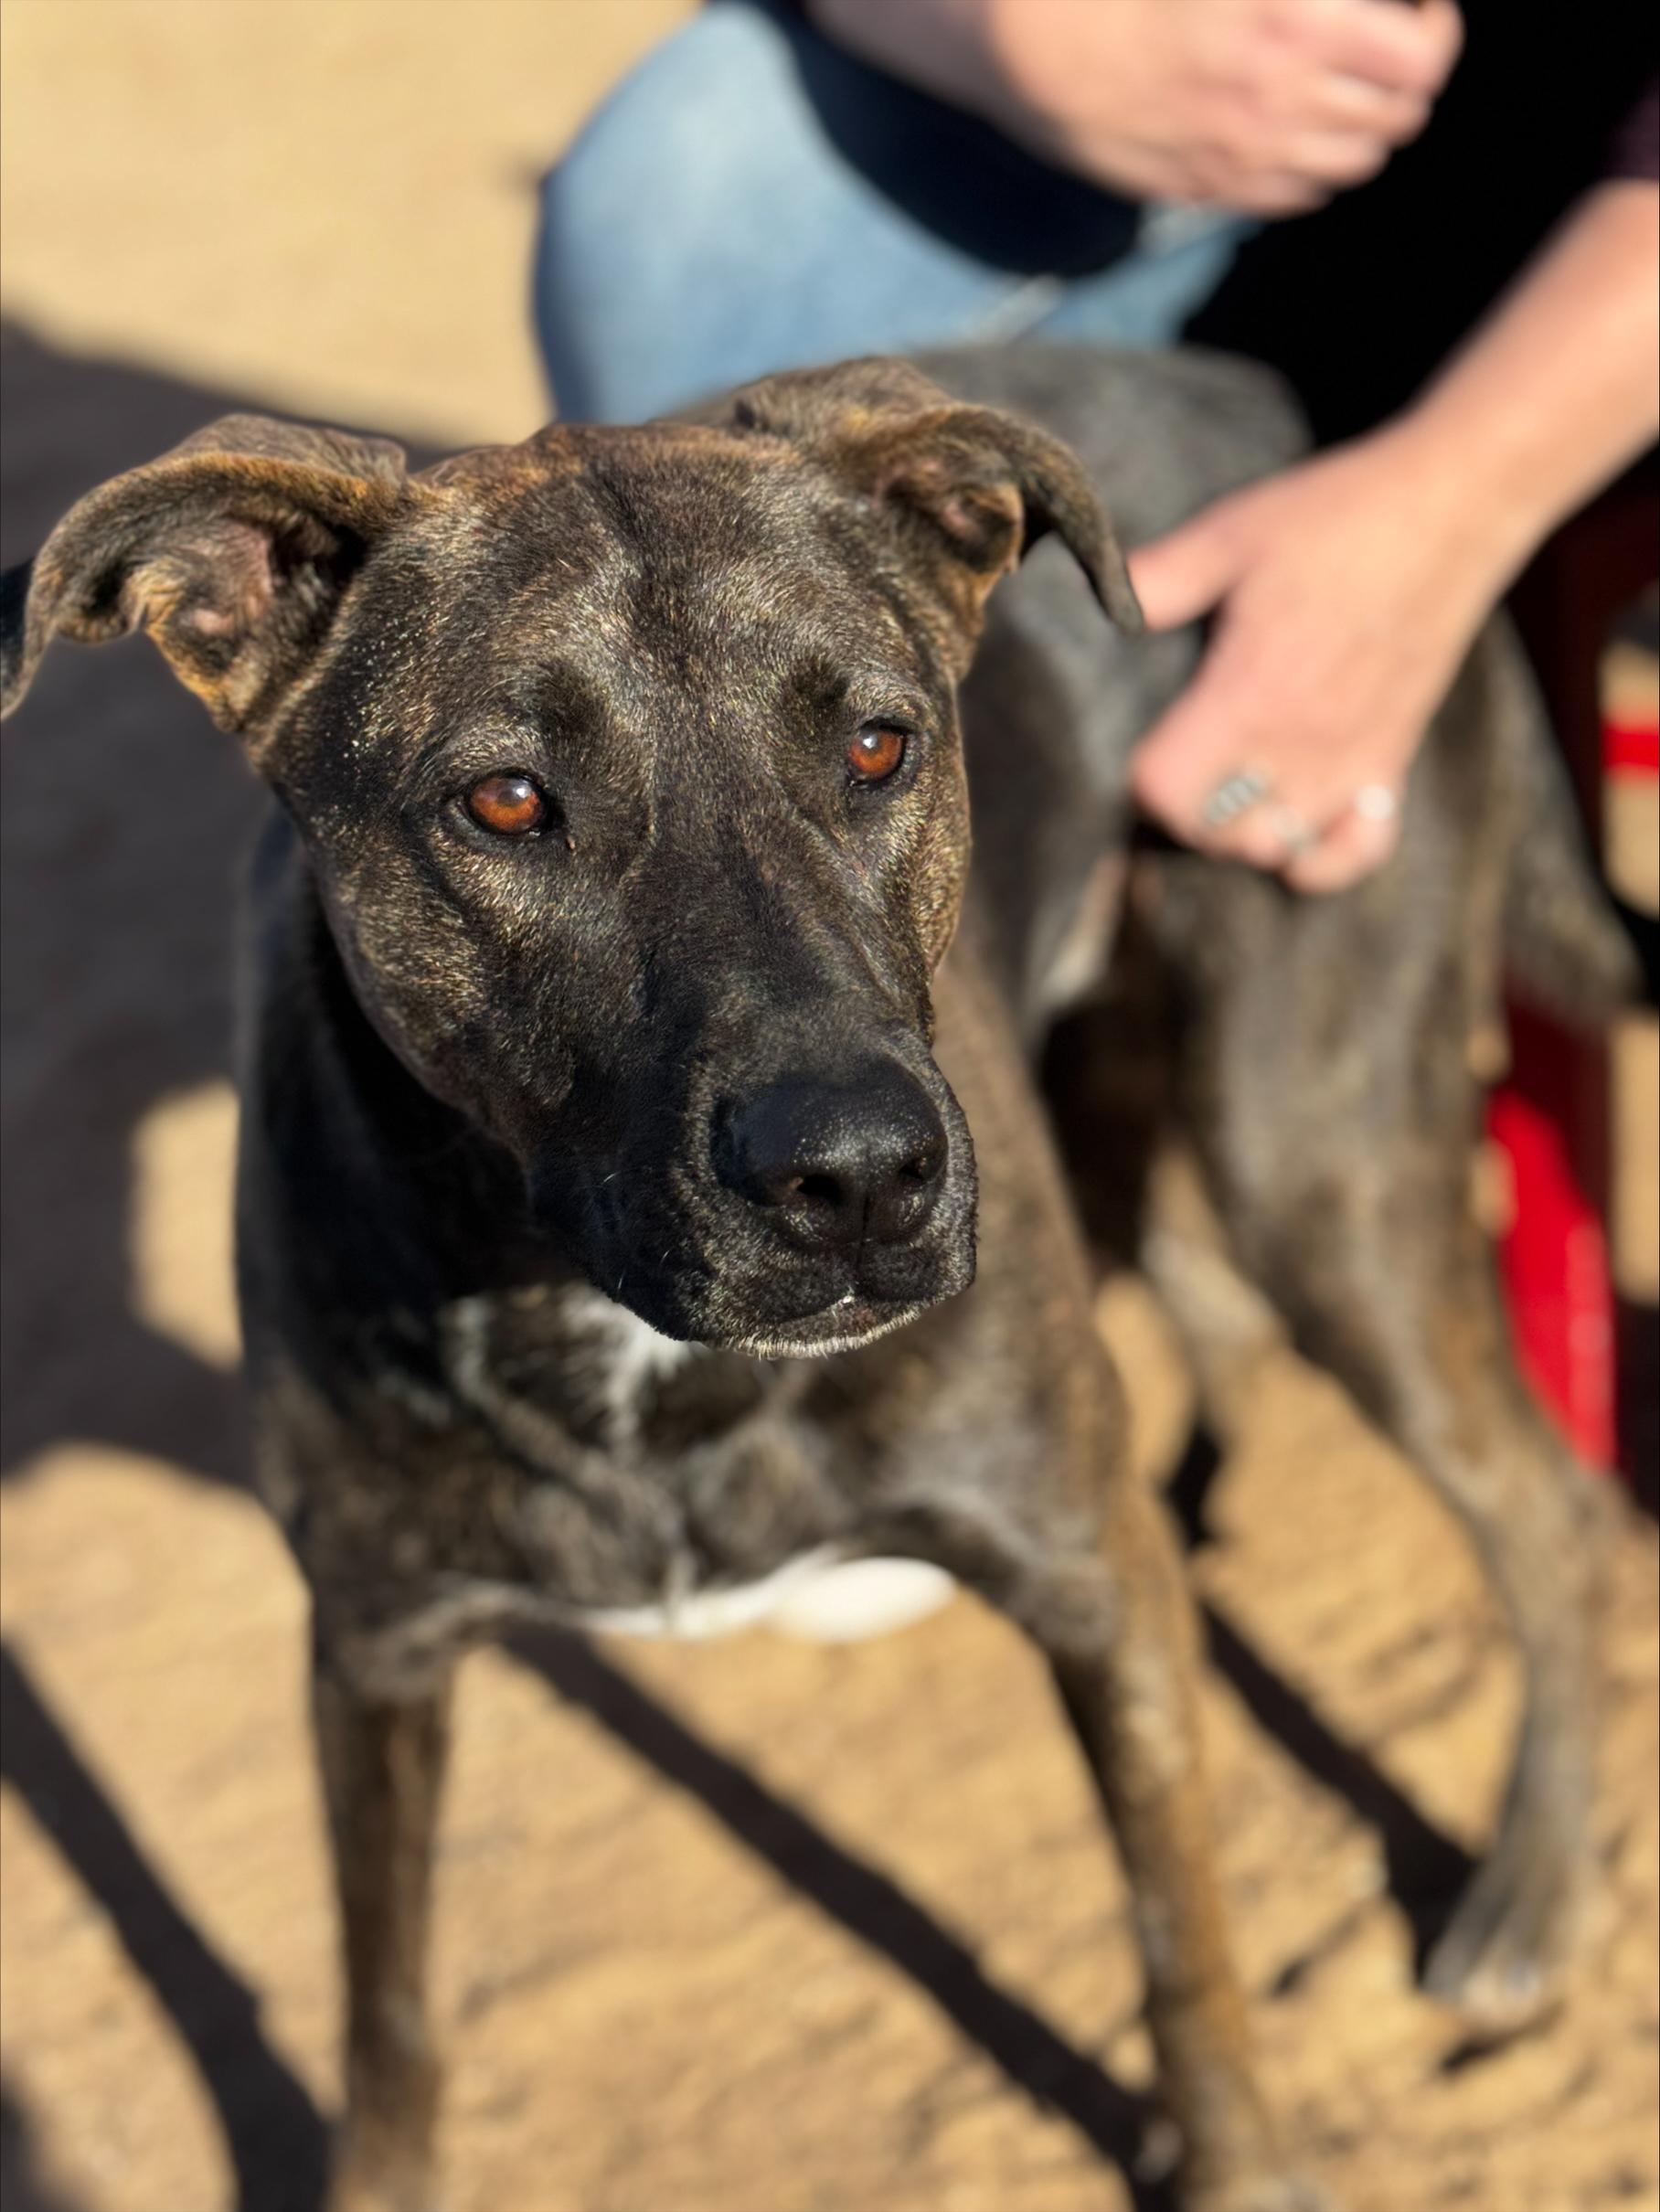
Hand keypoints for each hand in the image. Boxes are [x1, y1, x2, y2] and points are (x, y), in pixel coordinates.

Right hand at [812, 0, 1463, 212]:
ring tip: (1349, 93)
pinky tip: (1299, 131)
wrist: (1035, 43)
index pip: (1420, 56)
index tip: (1421, 11)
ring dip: (1366, 127)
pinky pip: (1300, 196)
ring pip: (1356, 163)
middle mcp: (1280, 95)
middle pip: (1398, 118)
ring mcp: (1245, 152)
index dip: (1436, 32)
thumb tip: (1356, 12)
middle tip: (1392, 53)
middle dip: (1408, 83)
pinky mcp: (1211, 185)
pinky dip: (1318, 167)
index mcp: (1293, 19)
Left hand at [1126, 434, 1505, 890]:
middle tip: (1184, 758)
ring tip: (1233, 785)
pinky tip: (1299, 825)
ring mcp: (1349, 760)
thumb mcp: (1228, 534)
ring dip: (1241, 830)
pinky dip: (1321, 856)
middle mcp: (1298, 743)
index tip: (1147, 738)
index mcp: (1248, 693)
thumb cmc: (1336, 518)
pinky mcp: (1392, 761)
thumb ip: (1156, 580)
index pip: (1165, 790)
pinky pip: (1355, 851)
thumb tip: (1104, 600)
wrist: (1451, 510)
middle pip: (1211, 832)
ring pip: (1273, 846)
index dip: (1140, 775)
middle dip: (1183, 808)